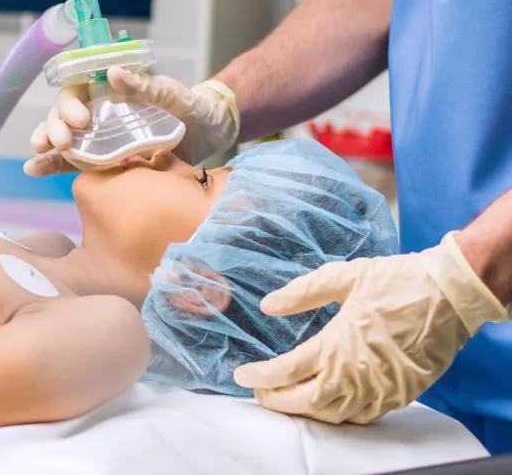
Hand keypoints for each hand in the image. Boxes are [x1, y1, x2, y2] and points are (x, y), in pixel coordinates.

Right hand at [24, 67, 239, 176]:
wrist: (210, 134)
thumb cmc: (191, 105)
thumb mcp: (172, 94)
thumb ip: (145, 87)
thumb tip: (111, 74)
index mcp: (110, 91)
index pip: (77, 91)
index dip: (70, 103)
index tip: (83, 120)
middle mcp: (100, 113)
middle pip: (63, 115)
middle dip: (56, 127)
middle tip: (64, 142)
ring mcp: (101, 138)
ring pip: (64, 138)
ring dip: (48, 145)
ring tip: (39, 155)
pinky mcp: (105, 161)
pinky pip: (74, 162)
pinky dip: (52, 166)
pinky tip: (33, 170)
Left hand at [233, 232, 507, 423]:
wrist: (450, 295)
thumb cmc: (397, 282)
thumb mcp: (344, 277)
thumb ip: (303, 292)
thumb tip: (269, 304)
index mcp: (338, 344)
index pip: (288, 370)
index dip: (261, 376)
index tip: (243, 375)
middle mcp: (355, 374)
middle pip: (304, 400)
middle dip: (276, 399)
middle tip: (259, 392)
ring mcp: (378, 389)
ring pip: (331, 414)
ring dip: (303, 410)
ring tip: (285, 400)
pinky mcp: (399, 395)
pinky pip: (361, 416)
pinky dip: (336, 414)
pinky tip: (325, 404)